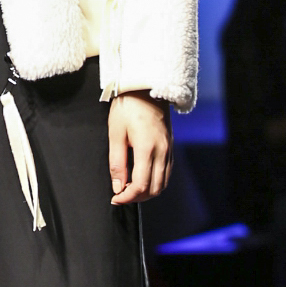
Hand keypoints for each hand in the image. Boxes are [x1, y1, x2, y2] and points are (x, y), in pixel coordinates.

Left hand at [108, 92, 171, 206]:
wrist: (146, 88)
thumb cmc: (128, 107)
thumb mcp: (116, 133)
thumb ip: (117, 162)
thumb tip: (117, 186)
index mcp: (147, 149)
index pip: (141, 185)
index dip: (127, 196)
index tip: (115, 198)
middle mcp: (162, 152)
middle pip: (155, 188)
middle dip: (137, 197)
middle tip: (121, 195)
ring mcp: (168, 150)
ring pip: (163, 183)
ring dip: (147, 191)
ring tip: (130, 189)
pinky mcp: (170, 147)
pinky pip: (166, 172)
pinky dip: (155, 182)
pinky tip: (142, 178)